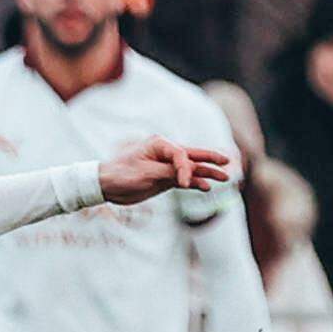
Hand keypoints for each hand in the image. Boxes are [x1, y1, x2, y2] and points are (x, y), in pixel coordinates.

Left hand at [96, 136, 236, 204]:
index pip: (182, 155)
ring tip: (225, 177)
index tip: (183, 184)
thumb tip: (190, 174)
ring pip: (191, 168)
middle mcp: (165, 152)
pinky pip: (183, 179)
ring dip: (206, 173)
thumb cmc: (121, 175)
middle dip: (211, 160)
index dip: (186, 170)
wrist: (104, 185)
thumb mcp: (147, 174)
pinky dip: (194, 183)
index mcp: (159, 144)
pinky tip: (206, 187)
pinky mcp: (163, 177)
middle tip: (228, 162)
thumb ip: (170, 173)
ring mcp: (165, 165)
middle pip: (193, 156)